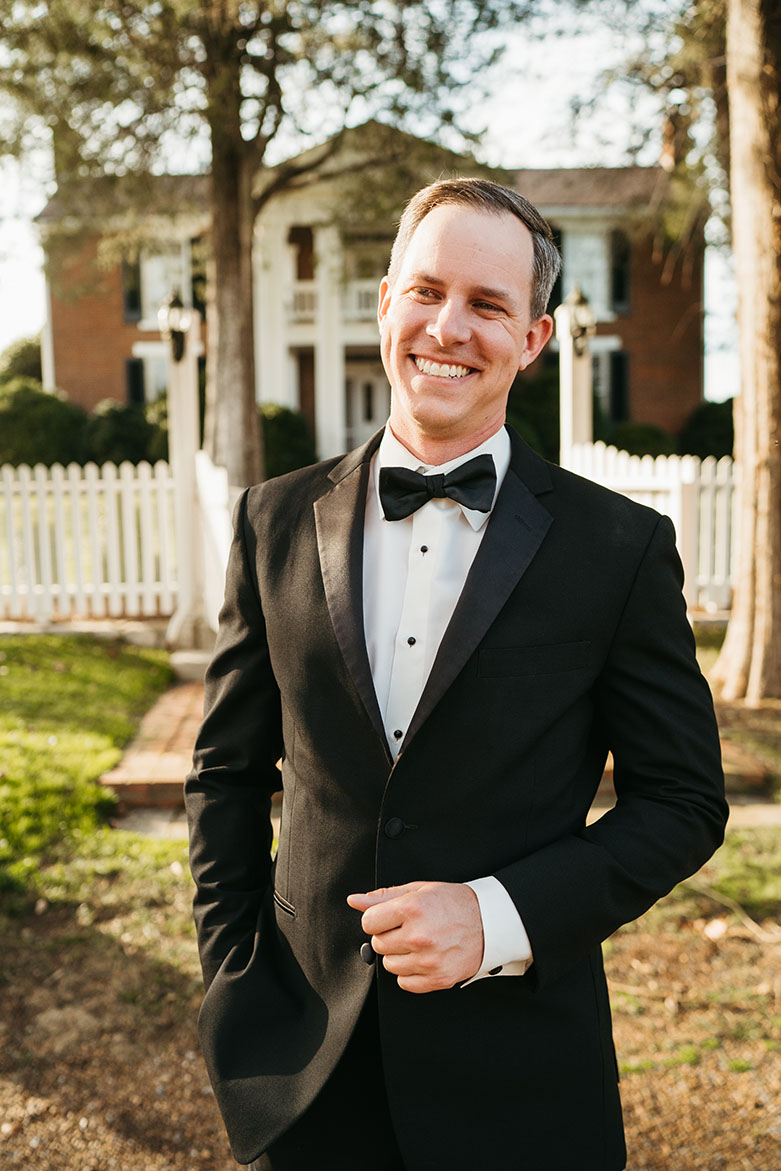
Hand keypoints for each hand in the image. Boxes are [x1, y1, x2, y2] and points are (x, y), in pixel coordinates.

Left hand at [347, 881, 483, 992]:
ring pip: (390, 965)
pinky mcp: (438, 978)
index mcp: (412, 909)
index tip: (389, 917)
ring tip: (418, 942)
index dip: (377, 919)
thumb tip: (354, 900)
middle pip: (378, 944)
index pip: (369, 922)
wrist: (490, 922)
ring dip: (399, 955)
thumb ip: (383, 896)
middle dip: (388, 936)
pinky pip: (405, 983)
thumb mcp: (419, 890)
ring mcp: (429, 960)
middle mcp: (419, 936)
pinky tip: (423, 958)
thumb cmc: (453, 903)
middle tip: (408, 928)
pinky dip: (410, 973)